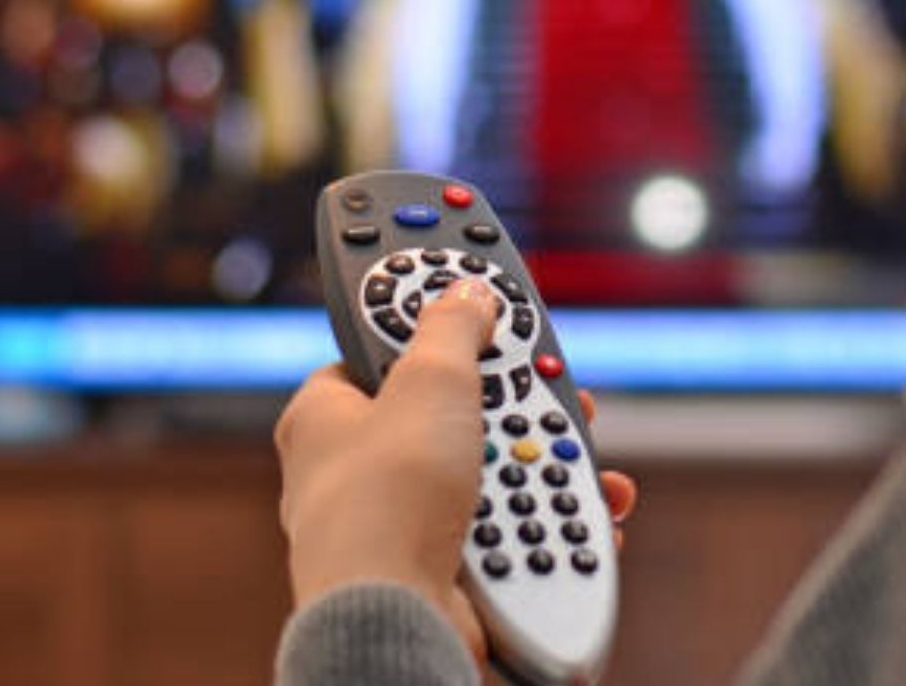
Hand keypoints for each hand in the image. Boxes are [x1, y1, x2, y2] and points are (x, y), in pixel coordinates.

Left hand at [275, 279, 637, 659]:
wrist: (397, 616)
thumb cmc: (387, 498)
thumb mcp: (429, 379)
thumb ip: (453, 327)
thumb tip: (468, 296)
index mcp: (325, 414)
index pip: (383, 343)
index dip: (435, 312)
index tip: (479, 289)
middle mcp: (354, 469)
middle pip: (453, 408)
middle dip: (516, 402)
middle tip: (553, 386)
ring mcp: (399, 523)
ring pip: (489, 472)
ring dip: (544, 465)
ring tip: (574, 461)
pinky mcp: (442, 570)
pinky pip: (507, 530)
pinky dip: (550, 523)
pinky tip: (581, 517)